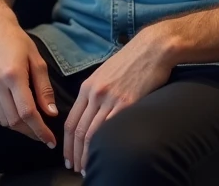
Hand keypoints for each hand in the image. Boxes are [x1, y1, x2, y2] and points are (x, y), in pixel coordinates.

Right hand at [0, 11, 58, 147]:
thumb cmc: (19, 42)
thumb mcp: (38, 61)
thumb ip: (44, 89)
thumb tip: (50, 113)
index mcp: (13, 75)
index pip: (27, 112)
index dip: (40, 129)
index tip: (50, 140)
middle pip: (15, 121)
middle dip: (31, 132)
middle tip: (44, 136)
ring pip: (4, 120)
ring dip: (20, 128)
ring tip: (33, 127)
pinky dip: (8, 121)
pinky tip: (19, 117)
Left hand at [65, 26, 174, 174]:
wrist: (151, 49)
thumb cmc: (130, 62)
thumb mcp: (104, 75)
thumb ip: (95, 93)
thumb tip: (90, 114)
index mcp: (87, 87)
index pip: (71, 121)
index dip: (67, 142)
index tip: (67, 156)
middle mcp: (95, 94)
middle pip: (79, 131)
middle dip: (74, 153)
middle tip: (74, 168)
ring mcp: (111, 99)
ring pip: (92, 133)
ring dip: (87, 154)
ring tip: (87, 168)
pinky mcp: (128, 103)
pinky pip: (111, 129)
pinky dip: (105, 146)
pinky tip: (105, 156)